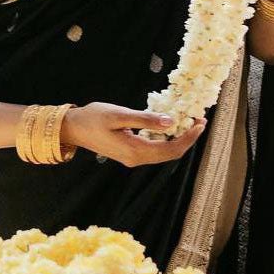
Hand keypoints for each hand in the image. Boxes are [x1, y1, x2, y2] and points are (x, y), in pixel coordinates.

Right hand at [61, 103, 206, 167]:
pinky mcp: (129, 152)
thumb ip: (145, 119)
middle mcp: (136, 159)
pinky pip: (154, 149)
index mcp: (135, 151)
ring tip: (189, 121)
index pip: (170, 149)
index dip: (189, 138)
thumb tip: (170, 122)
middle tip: (199, 120)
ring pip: (163, 153)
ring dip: (178, 139)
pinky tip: (170, 125)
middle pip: (170, 154)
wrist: (72, 128)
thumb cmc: (93, 118)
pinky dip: (166, 139)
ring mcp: (132, 157)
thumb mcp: (119, 115)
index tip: (200, 123)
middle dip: (187, 138)